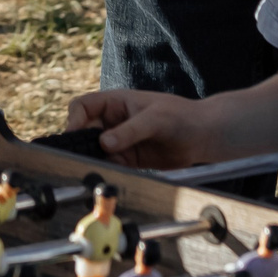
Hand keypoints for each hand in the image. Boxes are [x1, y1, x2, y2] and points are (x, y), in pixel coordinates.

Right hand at [62, 88, 212, 166]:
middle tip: (79, 156)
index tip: (74, 134)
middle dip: (80, 142)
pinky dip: (107, 169)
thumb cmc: (180, 116)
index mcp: (115, 103)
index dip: (75, 119)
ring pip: (95, 150)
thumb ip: (129, 131)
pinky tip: (110, 173)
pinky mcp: (129, 159)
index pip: (83, 106)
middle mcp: (113, 121)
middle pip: (85, 130)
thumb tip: (103, 144)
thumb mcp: (154, 119)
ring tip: (94, 167)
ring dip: (93, 158)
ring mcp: (120, 141)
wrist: (202, 136)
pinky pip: (111, 164)